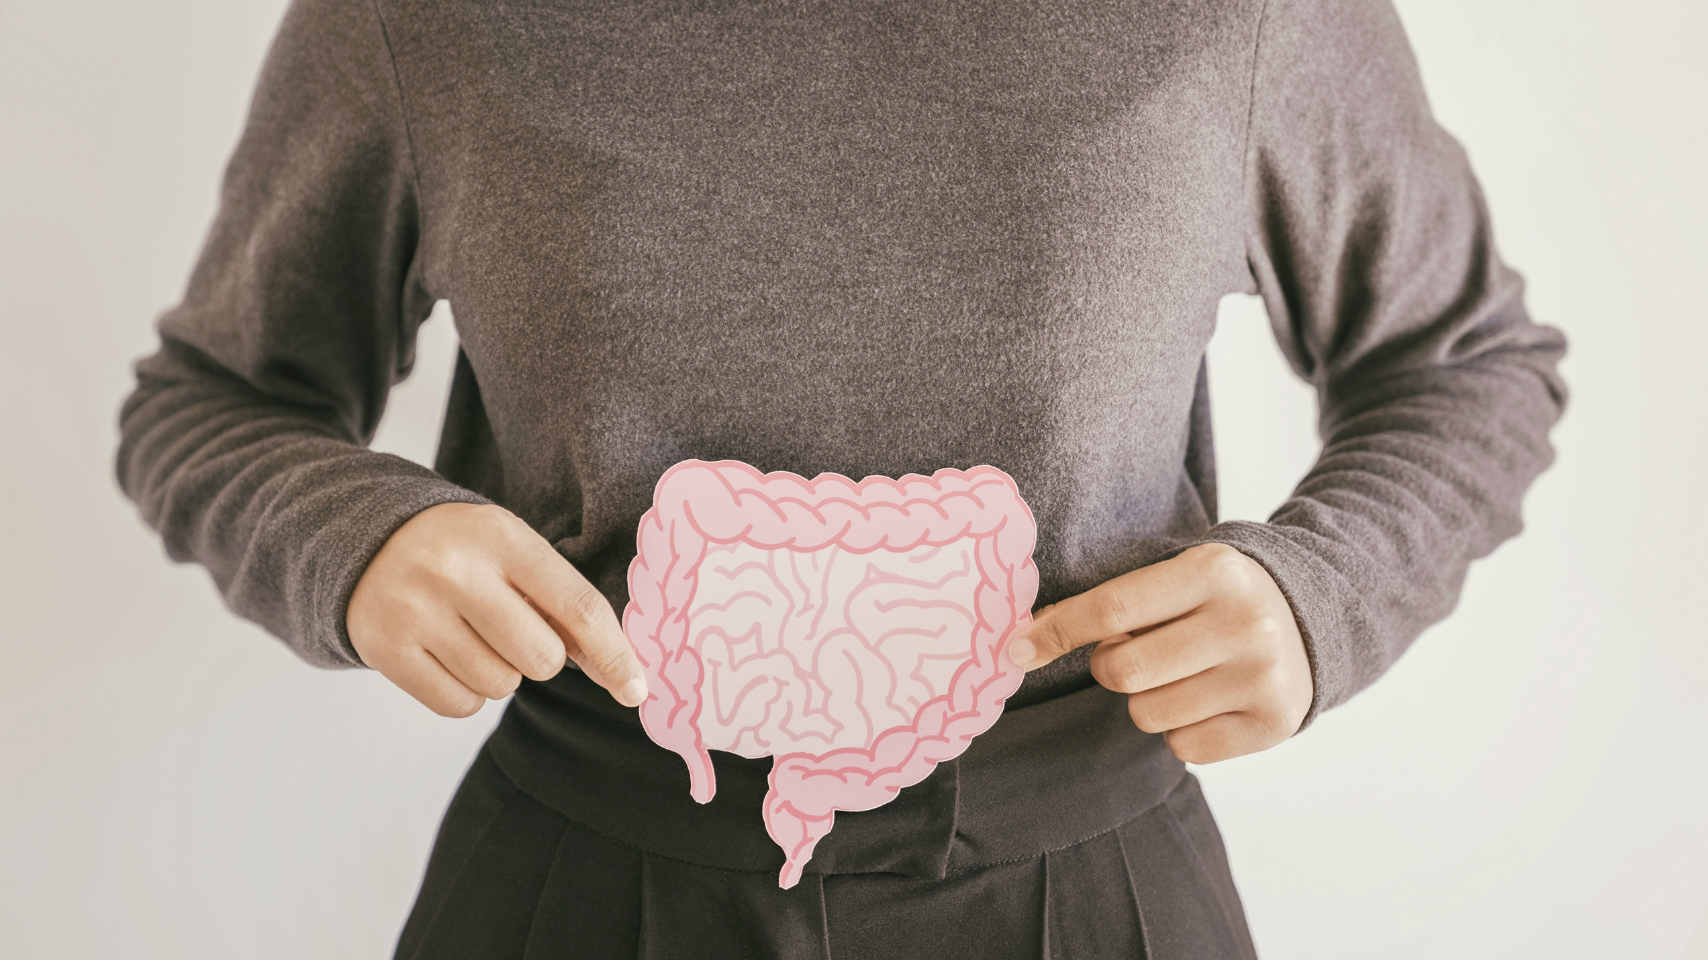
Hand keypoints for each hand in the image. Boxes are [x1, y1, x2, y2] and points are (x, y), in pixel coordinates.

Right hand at [347, 502, 647, 717]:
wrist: (368, 543)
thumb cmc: (465, 554)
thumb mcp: (513, 552)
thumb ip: (564, 604)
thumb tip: (622, 675)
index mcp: (501, 536)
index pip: (577, 606)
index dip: (615, 655)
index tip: (637, 690)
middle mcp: (455, 570)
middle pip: (542, 658)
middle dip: (541, 657)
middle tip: (512, 629)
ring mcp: (415, 611)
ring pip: (501, 686)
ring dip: (501, 673)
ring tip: (472, 634)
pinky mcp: (386, 649)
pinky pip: (460, 705)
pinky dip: (467, 692)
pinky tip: (448, 655)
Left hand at [1006, 543, 1311, 763]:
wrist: (1309, 619)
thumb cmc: (1216, 599)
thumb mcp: (1177, 577)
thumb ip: (1112, 602)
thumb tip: (1026, 638)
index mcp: (1212, 570)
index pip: (1111, 608)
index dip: (1056, 632)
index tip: (1015, 650)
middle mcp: (1245, 622)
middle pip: (1122, 671)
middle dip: (1110, 668)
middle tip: (1136, 653)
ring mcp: (1263, 676)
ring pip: (1147, 714)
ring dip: (1147, 700)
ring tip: (1182, 674)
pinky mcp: (1274, 724)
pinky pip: (1182, 748)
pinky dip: (1181, 730)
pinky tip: (1209, 700)